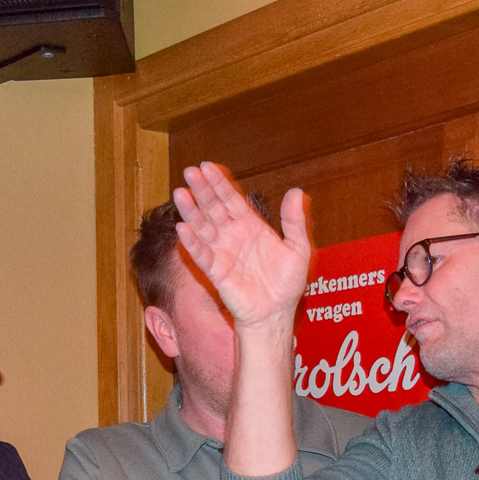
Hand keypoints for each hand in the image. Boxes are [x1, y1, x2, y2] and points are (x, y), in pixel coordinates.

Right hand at [173, 162, 310, 327]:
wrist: (277, 313)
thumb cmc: (287, 283)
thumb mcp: (298, 248)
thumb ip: (295, 221)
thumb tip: (297, 192)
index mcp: (251, 226)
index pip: (231, 199)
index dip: (219, 183)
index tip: (208, 166)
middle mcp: (232, 235)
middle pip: (214, 208)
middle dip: (202, 190)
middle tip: (190, 171)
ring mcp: (222, 252)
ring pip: (203, 227)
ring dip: (191, 211)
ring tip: (181, 193)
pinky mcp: (216, 272)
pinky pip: (202, 255)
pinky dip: (192, 243)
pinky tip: (183, 229)